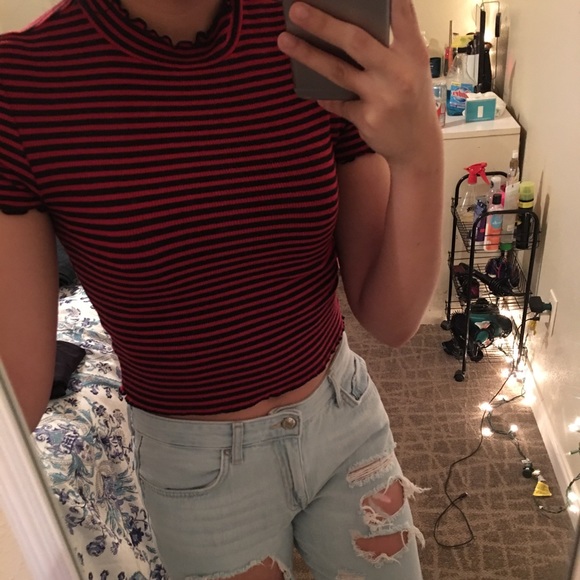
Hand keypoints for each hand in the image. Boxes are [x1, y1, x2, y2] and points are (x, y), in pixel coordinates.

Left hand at [277, 0, 440, 166]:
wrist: (417, 145)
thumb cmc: (411, 100)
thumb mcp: (412, 69)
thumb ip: (389, 47)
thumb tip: (345, 27)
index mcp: (412, 53)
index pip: (401, 14)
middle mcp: (398, 72)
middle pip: (355, 41)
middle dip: (323, 23)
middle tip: (297, 9)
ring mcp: (382, 97)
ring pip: (338, 71)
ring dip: (308, 54)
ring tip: (284, 40)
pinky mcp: (367, 119)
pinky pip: (336, 103)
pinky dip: (324, 96)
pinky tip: (312, 91)